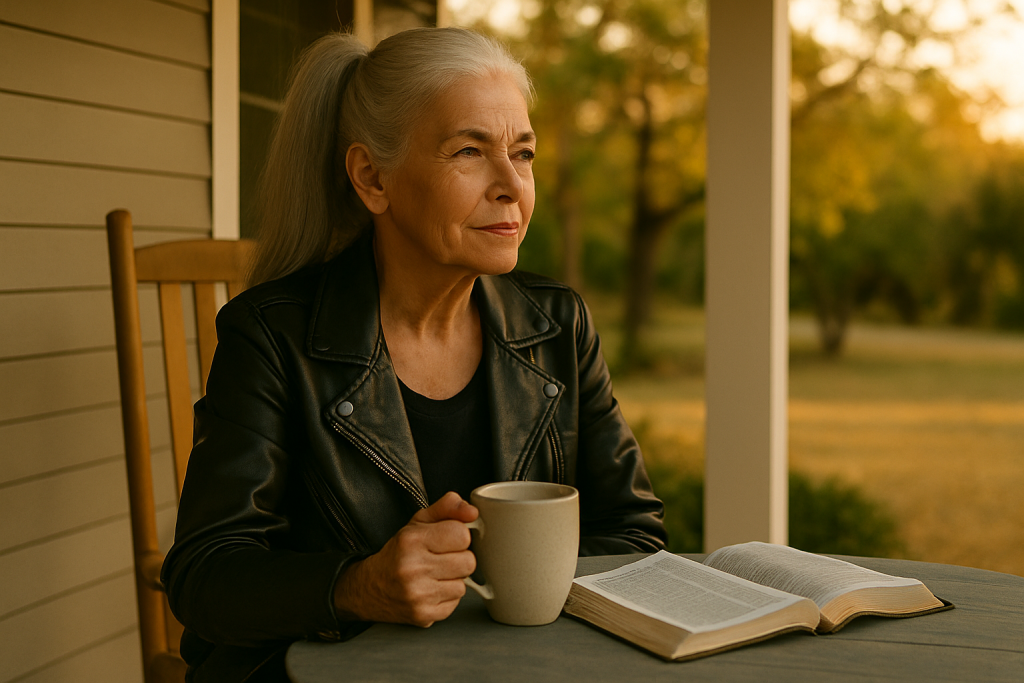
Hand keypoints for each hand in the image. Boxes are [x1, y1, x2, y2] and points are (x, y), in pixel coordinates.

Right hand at [333, 491, 478, 626]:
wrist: (369, 588)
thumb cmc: (398, 553)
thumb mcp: (418, 523)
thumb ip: (447, 509)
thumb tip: (473, 512)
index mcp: (411, 541)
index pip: (462, 535)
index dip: (458, 536)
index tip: (446, 539)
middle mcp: (413, 568)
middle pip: (468, 562)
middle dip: (459, 558)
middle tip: (441, 558)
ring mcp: (418, 595)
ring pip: (463, 584)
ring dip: (453, 579)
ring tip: (434, 575)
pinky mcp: (423, 615)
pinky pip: (455, 602)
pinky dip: (447, 596)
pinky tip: (431, 589)